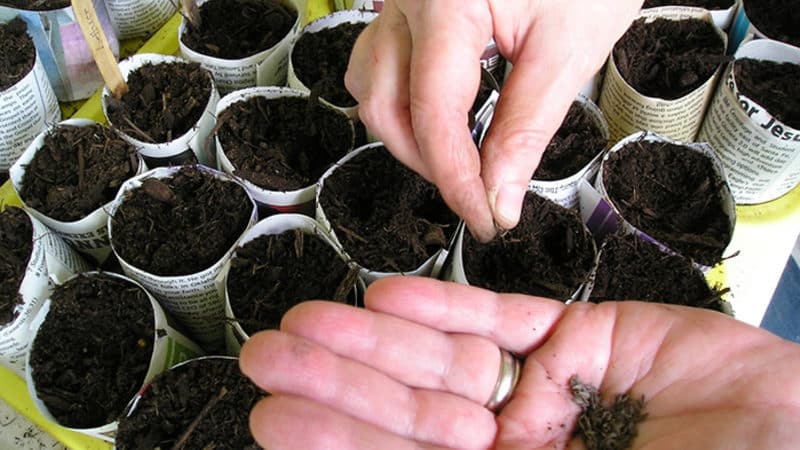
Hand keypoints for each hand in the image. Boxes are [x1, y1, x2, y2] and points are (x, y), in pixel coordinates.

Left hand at [240, 277, 799, 448]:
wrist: (796, 435)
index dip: (339, 443)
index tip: (274, 417)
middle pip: (412, 415)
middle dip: (338, 384)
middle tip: (266, 353)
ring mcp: (549, 395)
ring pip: (445, 364)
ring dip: (377, 342)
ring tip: (311, 319)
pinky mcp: (584, 342)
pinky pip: (505, 322)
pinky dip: (447, 311)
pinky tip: (391, 298)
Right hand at [345, 0, 642, 240]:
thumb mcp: (569, 49)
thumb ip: (525, 129)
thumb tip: (498, 194)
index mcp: (446, 1)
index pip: (434, 113)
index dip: (456, 178)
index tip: (484, 216)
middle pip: (383, 102)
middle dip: (426, 160)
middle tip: (476, 192)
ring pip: (371, 82)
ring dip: (405, 131)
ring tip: (455, 154)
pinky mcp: (411, 2)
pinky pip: (381, 59)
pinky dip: (404, 98)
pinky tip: (439, 112)